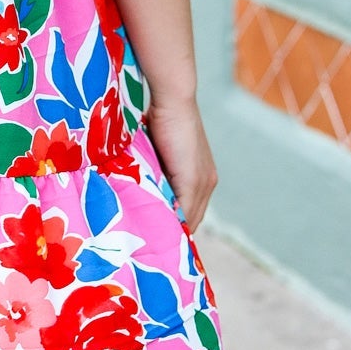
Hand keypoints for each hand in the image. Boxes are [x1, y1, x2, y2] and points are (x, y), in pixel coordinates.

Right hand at [146, 98, 217, 233]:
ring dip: (171, 231)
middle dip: (174, 233)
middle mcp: (208, 182)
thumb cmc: (163, 119)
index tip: (159, 237)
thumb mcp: (160, 151)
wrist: (173, 101)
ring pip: (189, 218)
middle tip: (153, 248)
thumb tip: (143, 186)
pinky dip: (169, 223)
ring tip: (151, 244)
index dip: (177, 225)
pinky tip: (155, 232)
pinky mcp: (193, 180)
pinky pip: (183, 211)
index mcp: (203, 176)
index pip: (192, 211)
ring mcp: (203, 182)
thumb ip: (157, 171)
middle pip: (193, 219)